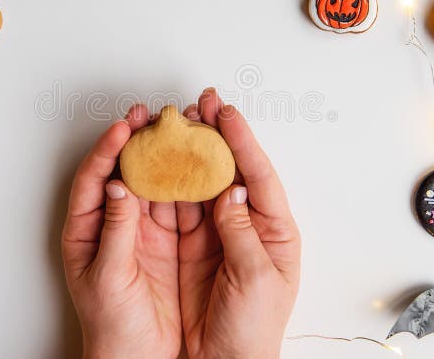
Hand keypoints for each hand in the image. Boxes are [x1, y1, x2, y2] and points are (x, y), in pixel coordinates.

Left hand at [62, 105, 180, 358]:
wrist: (139, 358)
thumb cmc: (110, 326)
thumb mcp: (108, 278)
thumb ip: (115, 232)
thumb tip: (117, 189)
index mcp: (87, 231)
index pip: (94, 180)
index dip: (107, 150)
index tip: (123, 127)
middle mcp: (113, 223)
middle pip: (123, 171)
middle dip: (135, 142)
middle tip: (150, 115)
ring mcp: (142, 230)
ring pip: (152, 182)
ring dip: (162, 156)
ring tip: (174, 130)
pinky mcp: (168, 240)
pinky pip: (176, 204)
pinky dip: (184, 182)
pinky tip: (194, 163)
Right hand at [177, 89, 300, 358]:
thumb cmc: (253, 330)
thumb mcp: (256, 280)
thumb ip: (242, 233)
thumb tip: (230, 193)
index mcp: (274, 231)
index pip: (258, 175)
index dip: (242, 141)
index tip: (226, 114)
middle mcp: (245, 224)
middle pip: (228, 169)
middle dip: (215, 135)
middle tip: (200, 104)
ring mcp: (215, 232)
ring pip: (200, 181)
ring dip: (189, 152)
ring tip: (176, 125)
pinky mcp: (188, 243)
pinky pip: (177, 204)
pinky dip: (168, 181)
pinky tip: (159, 162)